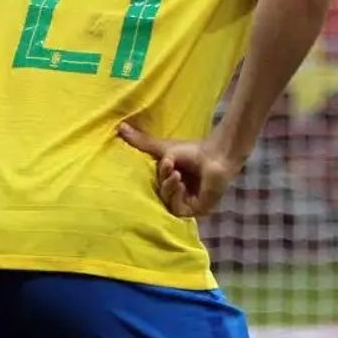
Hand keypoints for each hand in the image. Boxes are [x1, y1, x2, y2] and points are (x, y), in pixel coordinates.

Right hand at [117, 123, 240, 217]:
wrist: (217, 155)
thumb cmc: (193, 150)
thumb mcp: (163, 148)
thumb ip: (141, 142)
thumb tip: (120, 127)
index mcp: (170, 183)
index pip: (155, 186)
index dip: (156, 176)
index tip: (164, 162)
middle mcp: (178, 194)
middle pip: (160, 194)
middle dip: (163, 181)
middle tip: (170, 166)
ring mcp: (187, 203)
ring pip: (167, 202)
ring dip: (169, 187)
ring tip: (177, 174)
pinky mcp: (196, 210)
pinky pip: (178, 209)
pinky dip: (176, 196)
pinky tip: (181, 184)